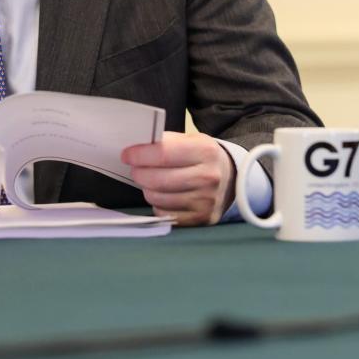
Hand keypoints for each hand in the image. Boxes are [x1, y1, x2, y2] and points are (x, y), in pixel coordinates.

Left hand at [121, 131, 235, 225]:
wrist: (232, 179)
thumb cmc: (202, 157)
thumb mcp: (190, 140)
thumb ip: (165, 141)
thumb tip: (136, 147)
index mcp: (205, 151)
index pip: (162, 154)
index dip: (139, 155)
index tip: (126, 155)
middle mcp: (208, 177)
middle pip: (156, 179)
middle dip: (138, 173)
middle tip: (136, 168)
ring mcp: (206, 201)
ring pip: (157, 198)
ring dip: (147, 189)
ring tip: (151, 180)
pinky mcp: (201, 218)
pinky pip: (164, 213)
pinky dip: (158, 204)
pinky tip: (163, 195)